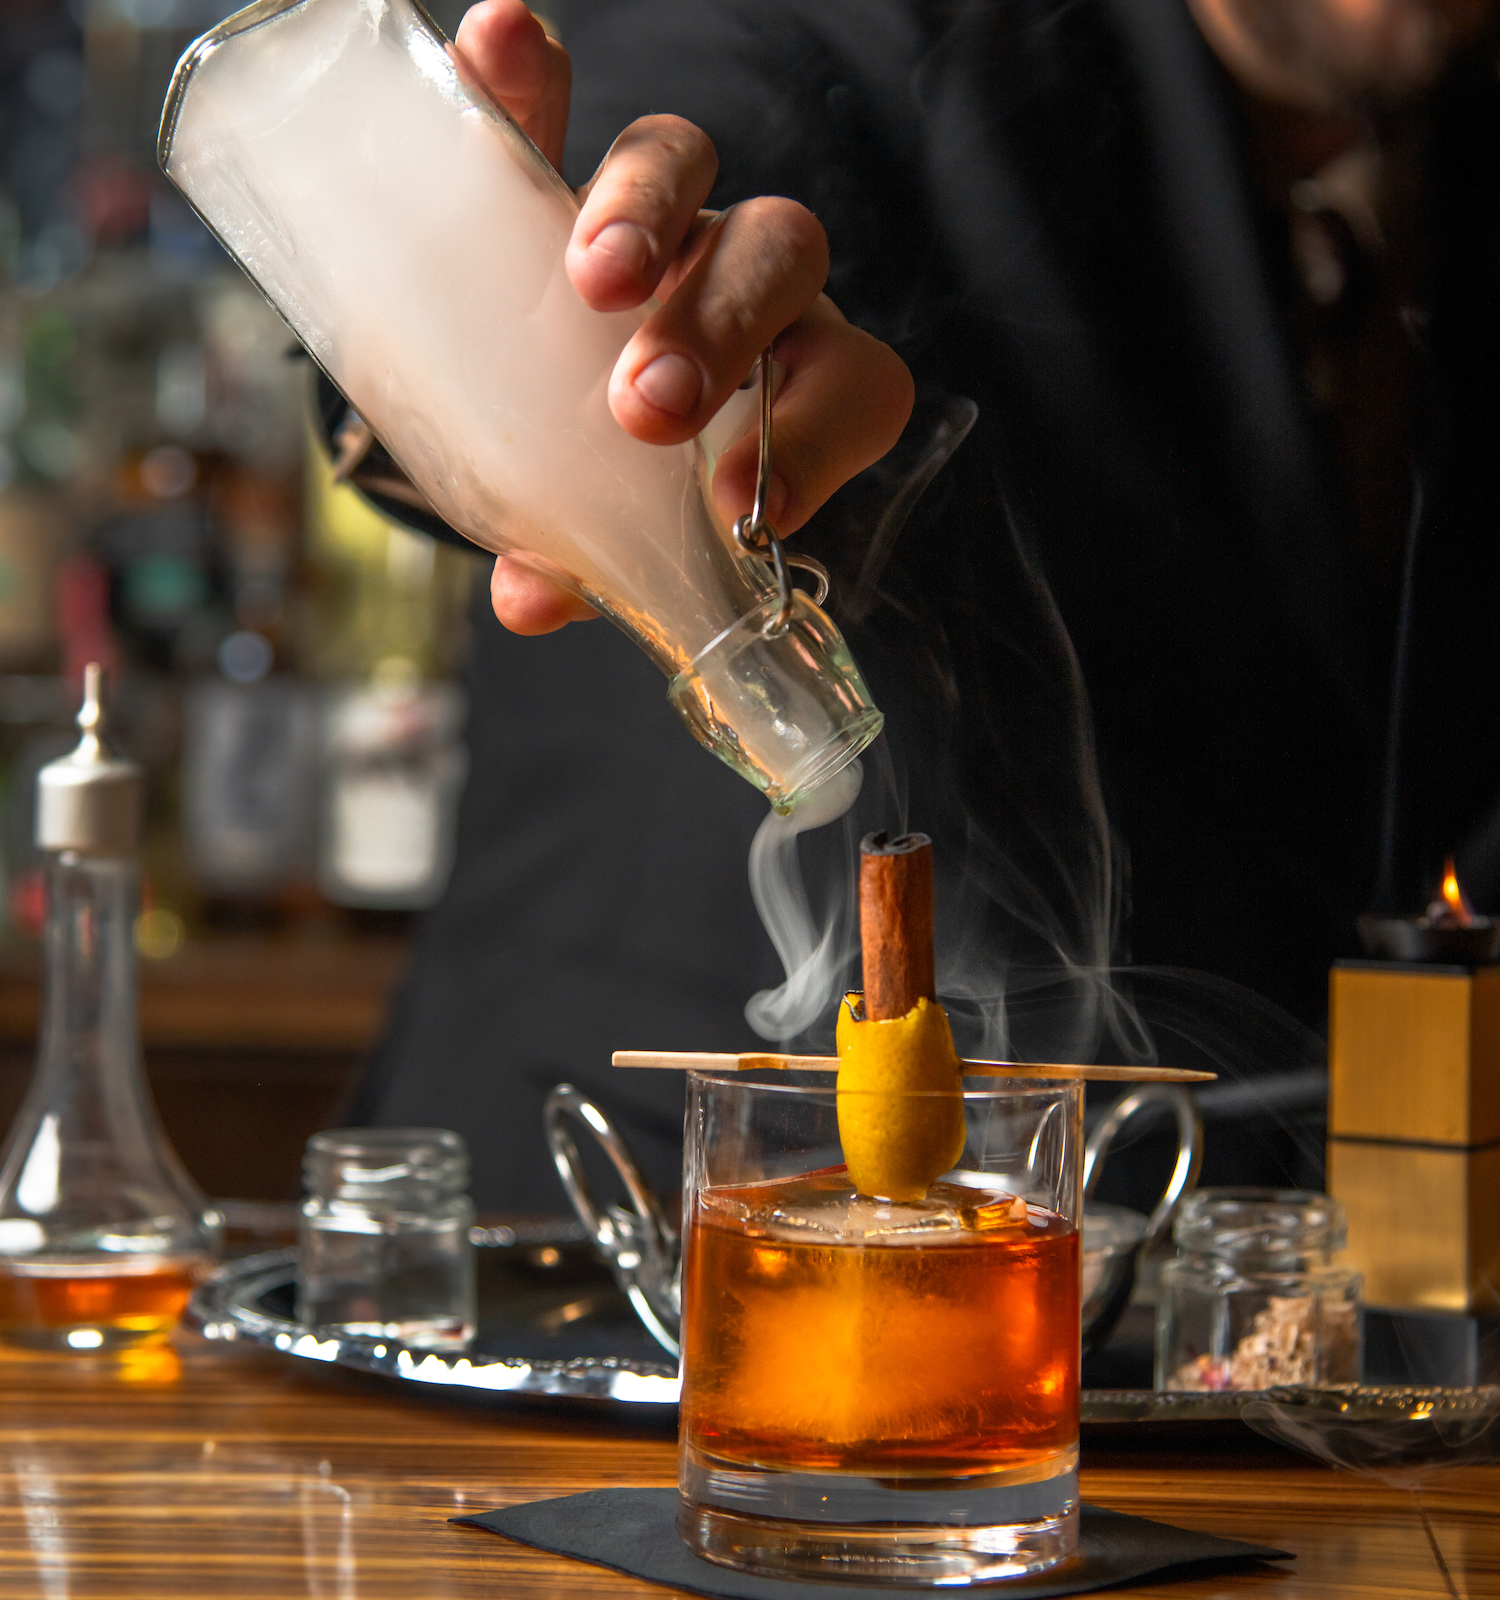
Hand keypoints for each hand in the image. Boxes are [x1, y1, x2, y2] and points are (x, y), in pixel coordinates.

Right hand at [456, 0, 914, 634]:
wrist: (530, 402)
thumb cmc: (610, 479)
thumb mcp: (610, 531)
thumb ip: (590, 563)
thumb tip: (533, 597)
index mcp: (788, 383)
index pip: (855, 388)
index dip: (817, 442)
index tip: (744, 504)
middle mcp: (741, 284)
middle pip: (778, 256)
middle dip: (723, 327)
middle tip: (645, 407)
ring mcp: (658, 215)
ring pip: (687, 163)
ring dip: (644, 209)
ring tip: (588, 278)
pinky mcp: (552, 162)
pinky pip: (556, 102)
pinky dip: (528, 78)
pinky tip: (505, 48)